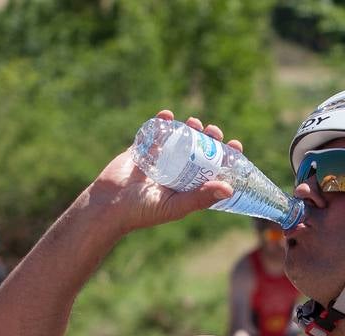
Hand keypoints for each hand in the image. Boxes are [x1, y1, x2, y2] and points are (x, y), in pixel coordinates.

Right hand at [87, 110, 240, 232]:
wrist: (108, 205)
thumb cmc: (143, 211)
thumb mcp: (175, 206)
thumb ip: (199, 198)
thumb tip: (228, 188)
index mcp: (187, 187)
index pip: (212, 170)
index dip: (225, 157)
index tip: (236, 145)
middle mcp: (176, 173)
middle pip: (198, 150)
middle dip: (208, 139)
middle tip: (214, 131)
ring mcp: (159, 160)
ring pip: (179, 139)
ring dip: (189, 128)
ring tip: (195, 123)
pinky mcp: (141, 150)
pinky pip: (153, 132)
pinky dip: (161, 121)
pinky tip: (168, 115)